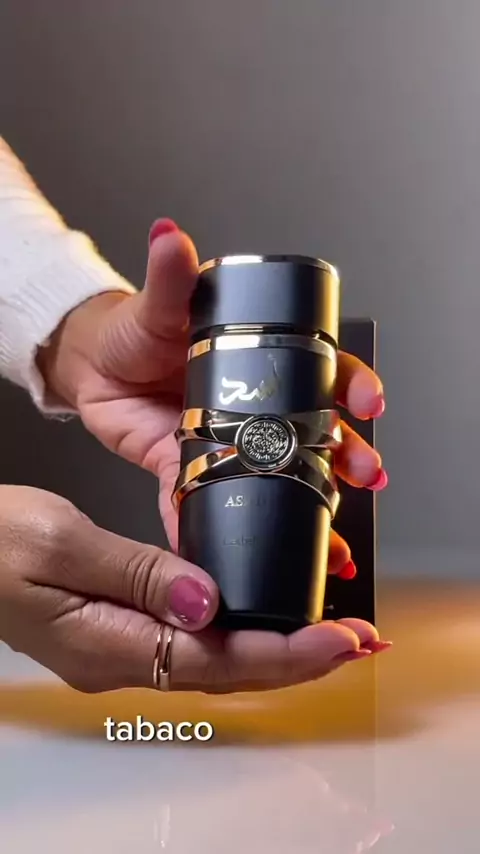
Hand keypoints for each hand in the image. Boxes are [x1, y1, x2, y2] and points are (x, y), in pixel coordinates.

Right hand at [0, 486, 384, 692]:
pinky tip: (262, 616)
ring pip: (212, 659)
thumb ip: (137, 572)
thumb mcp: (59, 543)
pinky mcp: (117, 627)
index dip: (285, 655)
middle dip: (298, 659)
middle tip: (360, 640)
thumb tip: (206, 602)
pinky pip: (191, 640)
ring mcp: (117, 647)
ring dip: (275, 647)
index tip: (341, 641)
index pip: (215, 661)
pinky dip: (238, 631)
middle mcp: (117, 659)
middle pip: (224, 670)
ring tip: (331, 632)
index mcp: (106, 644)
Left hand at [40, 219, 387, 576]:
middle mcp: (255, 404)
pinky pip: (216, 504)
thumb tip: (170, 237)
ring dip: (317, 503)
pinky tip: (250, 552)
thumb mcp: (158, 302)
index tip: (366, 399)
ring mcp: (229, 441)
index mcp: (261, 360)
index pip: (321, 371)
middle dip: (349, 452)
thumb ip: (170, 275)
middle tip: (365, 470)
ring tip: (336, 533)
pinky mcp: (194, 470)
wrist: (93, 365)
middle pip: (318, 431)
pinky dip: (232, 529)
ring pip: (284, 475)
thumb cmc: (134, 327)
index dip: (350, 384)